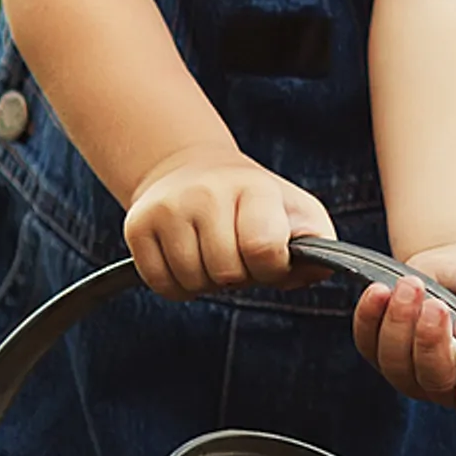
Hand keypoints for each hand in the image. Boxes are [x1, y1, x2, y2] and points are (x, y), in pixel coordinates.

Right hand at [122, 150, 331, 298]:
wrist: (192, 170)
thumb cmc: (254, 203)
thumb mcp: (296, 212)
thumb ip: (316, 243)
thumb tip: (319, 268)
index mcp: (253, 187)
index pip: (263, 250)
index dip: (269, 268)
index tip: (268, 257)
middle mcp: (206, 192)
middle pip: (225, 273)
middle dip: (237, 277)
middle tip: (236, 256)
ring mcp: (167, 207)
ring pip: (191, 282)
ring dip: (206, 282)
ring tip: (211, 255)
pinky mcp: (137, 225)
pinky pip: (160, 284)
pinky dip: (177, 285)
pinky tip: (187, 260)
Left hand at [355, 245, 455, 439]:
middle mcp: (450, 388)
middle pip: (433, 383)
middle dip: (430, 342)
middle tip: (437, 306)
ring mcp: (413, 374)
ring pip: (396, 365)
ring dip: (399, 323)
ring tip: (413, 285)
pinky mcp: (382, 352)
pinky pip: (366, 344)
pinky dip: (369, 317)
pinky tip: (381, 291)